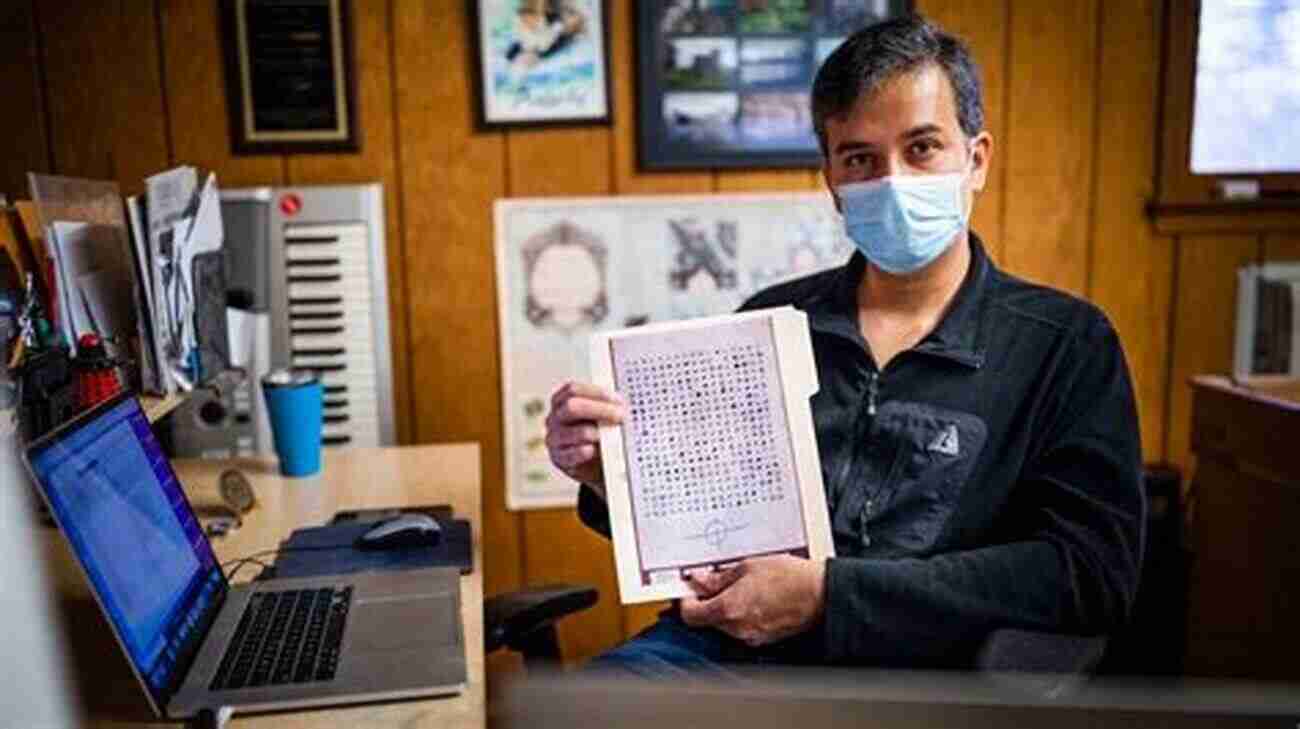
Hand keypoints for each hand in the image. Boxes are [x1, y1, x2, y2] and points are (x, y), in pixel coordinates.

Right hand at [545, 381, 626, 495]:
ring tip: (614, 436)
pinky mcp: (559, 459)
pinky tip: (598, 450)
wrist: (594, 465)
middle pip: (572, 407)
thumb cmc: (596, 435)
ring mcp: (554, 439)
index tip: (617, 399)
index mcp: (562, 402)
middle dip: (600, 410)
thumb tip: (622, 403)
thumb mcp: (598, 416)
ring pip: (578, 432)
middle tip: (620, 415)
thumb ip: (605, 406)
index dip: (596, 392)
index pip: (573, 390)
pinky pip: (575, 454)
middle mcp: (555, 418)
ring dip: (599, 433)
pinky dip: (589, 451)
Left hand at [680, 556, 826, 646]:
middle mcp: (736, 629)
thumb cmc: (790, 579)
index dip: (686, 600)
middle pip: (706, 620)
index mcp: (728, 610)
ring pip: (724, 624)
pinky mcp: (763, 639)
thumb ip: (718, 577)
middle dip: (707, 601)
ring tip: (742, 587)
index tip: (690, 589)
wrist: (820, 595)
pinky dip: (741, 615)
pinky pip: (741, 627)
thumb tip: (699, 580)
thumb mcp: (747, 567)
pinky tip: (754, 598)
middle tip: (715, 581)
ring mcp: (750, 636)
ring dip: (725, 607)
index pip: (690, 615)